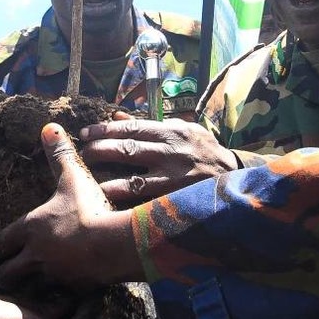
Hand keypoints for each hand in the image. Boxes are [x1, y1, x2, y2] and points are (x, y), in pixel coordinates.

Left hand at [0, 123, 142, 290]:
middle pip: (7, 274)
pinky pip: (55, 300)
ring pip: (27, 289)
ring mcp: (51, 276)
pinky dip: (54, 299)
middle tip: (5, 275)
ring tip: (28, 288)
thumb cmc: (88, 209)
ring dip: (26, 289)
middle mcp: (34, 255)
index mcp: (30, 229)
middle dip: (4, 275)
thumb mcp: (72, 178)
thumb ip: (59, 155)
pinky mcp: (70, 291)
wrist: (114, 244)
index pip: (0, 244)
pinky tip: (59, 298)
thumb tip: (48, 127)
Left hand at [80, 118, 241, 202]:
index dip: (105, 129)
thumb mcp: (183, 129)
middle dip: (101, 150)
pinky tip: (109, 202)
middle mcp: (172, 152)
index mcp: (172, 131)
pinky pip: (147, 201)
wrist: (236, 176)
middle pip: (128, 149)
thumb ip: (151, 124)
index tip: (86, 132)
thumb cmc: (204, 151)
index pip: (132, 127)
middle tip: (82, 153)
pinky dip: (127, 202)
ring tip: (87, 179)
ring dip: (108, 179)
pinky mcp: (178, 199)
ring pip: (134, 178)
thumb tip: (117, 116)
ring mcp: (175, 178)